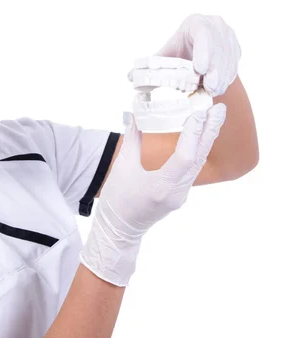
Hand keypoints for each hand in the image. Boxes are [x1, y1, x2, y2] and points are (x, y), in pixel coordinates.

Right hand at [79, 103, 226, 286]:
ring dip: (207, 139)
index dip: (193, 134)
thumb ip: (132, 138)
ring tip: (215, 117)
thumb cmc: (117, 199)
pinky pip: (193, 169)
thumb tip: (136, 113)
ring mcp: (181, 195)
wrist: (119, 229)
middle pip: (198, 158)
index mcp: (160, 187)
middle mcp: (176, 193)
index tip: (198, 113)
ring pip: (198, 163)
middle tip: (220, 108)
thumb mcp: (122, 166)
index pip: (184, 157)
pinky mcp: (180, 195)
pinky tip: (201, 136)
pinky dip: (197, 150)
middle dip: (210, 131)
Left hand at [154, 14, 241, 96]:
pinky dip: (228, 77)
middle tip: (210, 87)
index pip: (203, 34)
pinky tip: (220, 87)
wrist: (194, 50)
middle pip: (219, 48)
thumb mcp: (165, 55)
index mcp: (196, 23)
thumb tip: (131, 76)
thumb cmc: (178, 51)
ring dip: (223, 76)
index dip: (203, 51)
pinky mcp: (236, 48)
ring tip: (214, 91)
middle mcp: (215, 25)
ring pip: (229, 57)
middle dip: (215, 69)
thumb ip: (152, 64)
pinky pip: (235, 63)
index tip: (199, 69)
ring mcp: (228, 36)